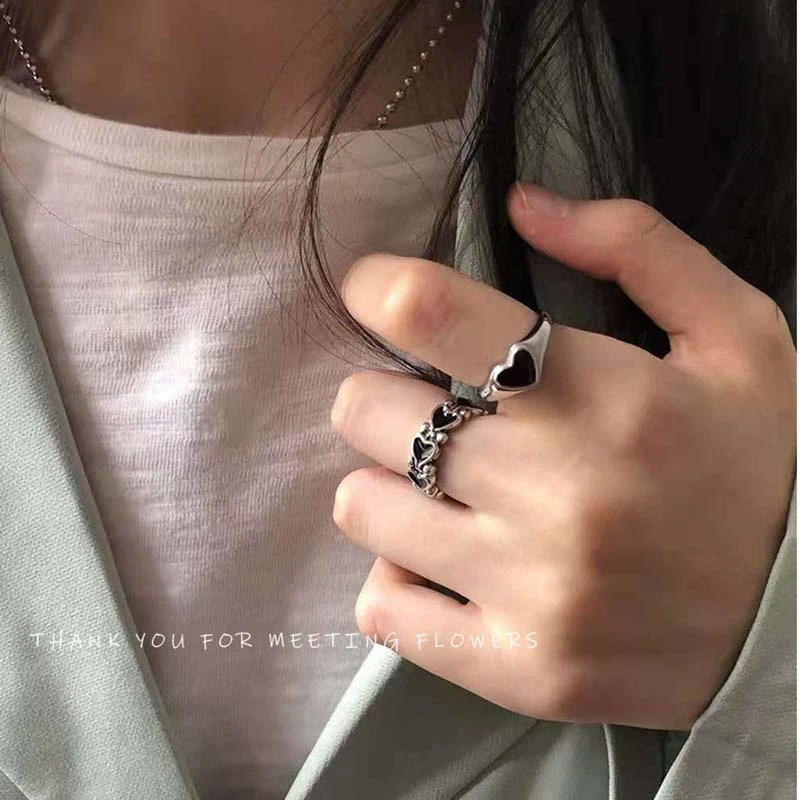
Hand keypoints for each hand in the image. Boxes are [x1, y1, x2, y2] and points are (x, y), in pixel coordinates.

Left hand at [329, 183, 795, 730]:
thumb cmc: (763, 466)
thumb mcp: (736, 334)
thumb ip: (633, 245)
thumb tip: (521, 202)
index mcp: (604, 393)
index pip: (428, 311)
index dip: (378, 290)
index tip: (380, 294)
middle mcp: (557, 492)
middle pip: (368, 411)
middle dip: (389, 398)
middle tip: (438, 410)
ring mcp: (531, 591)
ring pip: (362, 507)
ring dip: (389, 486)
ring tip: (449, 491)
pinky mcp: (517, 668)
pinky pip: (384, 611)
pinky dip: (396, 581)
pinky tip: (446, 566)